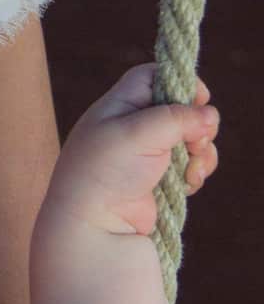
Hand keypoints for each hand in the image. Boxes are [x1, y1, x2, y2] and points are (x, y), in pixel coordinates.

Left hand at [53, 63, 219, 236]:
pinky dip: (195, 171)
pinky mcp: (158, 179)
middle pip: (179, 107)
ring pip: (189, 138)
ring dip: (200, 151)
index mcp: (118, 105)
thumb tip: (210, 115)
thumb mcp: (137, 133)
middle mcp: (132, 126)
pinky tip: (188, 184)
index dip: (178, 81)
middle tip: (197, 141)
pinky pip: (189, 165)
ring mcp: (146, 154)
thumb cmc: (106, 173)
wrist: (94, 227)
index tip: (198, 98)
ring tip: (193, 168)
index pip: (152, 76)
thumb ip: (176, 117)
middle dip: (197, 123)